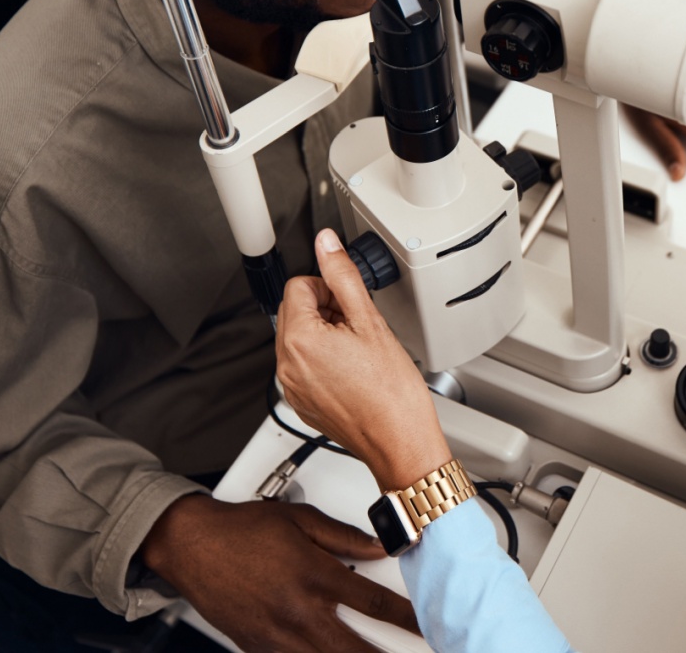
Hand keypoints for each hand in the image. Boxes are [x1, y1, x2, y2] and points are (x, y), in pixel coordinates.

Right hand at [139, 493, 416, 652]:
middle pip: (355, 649)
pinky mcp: (257, 647)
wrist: (191, 545)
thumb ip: (344, 537)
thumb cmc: (241, 530)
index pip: (374, 604)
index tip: (426, 625)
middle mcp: (298, 611)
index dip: (407, 618)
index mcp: (314, 576)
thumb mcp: (299, 520)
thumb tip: (380, 546)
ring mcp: (277, 635)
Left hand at [276, 229, 452, 491]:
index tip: (350, 305)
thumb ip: (343, 276)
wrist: (399, 441)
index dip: (329, 290)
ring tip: (359, 353)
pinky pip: (304, 367)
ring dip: (325, 336)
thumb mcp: (370, 321)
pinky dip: (324, 361)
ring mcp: (292, 387)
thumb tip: (327, 244)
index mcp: (299, 339)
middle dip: (325, 311)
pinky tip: (353, 372)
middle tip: (358, 328)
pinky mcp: (301, 402)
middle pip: (295, 312)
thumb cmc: (391, 392)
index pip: (298, 286)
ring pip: (300, 339)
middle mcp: (286, 365)